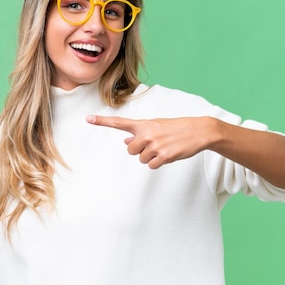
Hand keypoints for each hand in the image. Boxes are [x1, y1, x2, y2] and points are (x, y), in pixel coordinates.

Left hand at [86, 115, 215, 168]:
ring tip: (164, 148)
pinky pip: (151, 165)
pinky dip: (158, 163)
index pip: (118, 122)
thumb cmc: (175, 128)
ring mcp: (154, 145)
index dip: (102, 121)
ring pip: (141, 159)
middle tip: (154, 145)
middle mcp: (146, 133)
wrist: (198, 130)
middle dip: (140, 151)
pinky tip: (168, 154)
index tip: (87, 118)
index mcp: (143, 124)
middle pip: (130, 150)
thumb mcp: (156, 126)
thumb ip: (140, 133)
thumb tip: (126, 141)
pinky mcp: (163, 156)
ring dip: (151, 157)